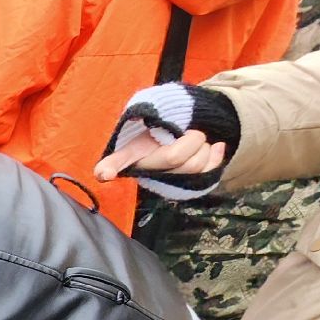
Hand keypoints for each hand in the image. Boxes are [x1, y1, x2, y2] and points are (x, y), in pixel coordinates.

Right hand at [94, 128, 227, 182]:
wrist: (178, 143)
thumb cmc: (155, 140)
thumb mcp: (139, 138)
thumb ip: (118, 157)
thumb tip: (102, 174)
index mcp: (132, 157)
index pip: (117, 162)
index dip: (109, 168)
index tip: (103, 173)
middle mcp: (148, 172)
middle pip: (174, 156)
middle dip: (189, 140)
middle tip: (187, 135)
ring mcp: (171, 180)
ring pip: (195, 164)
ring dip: (202, 146)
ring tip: (194, 143)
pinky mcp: (192, 183)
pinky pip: (210, 170)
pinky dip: (217, 154)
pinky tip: (216, 147)